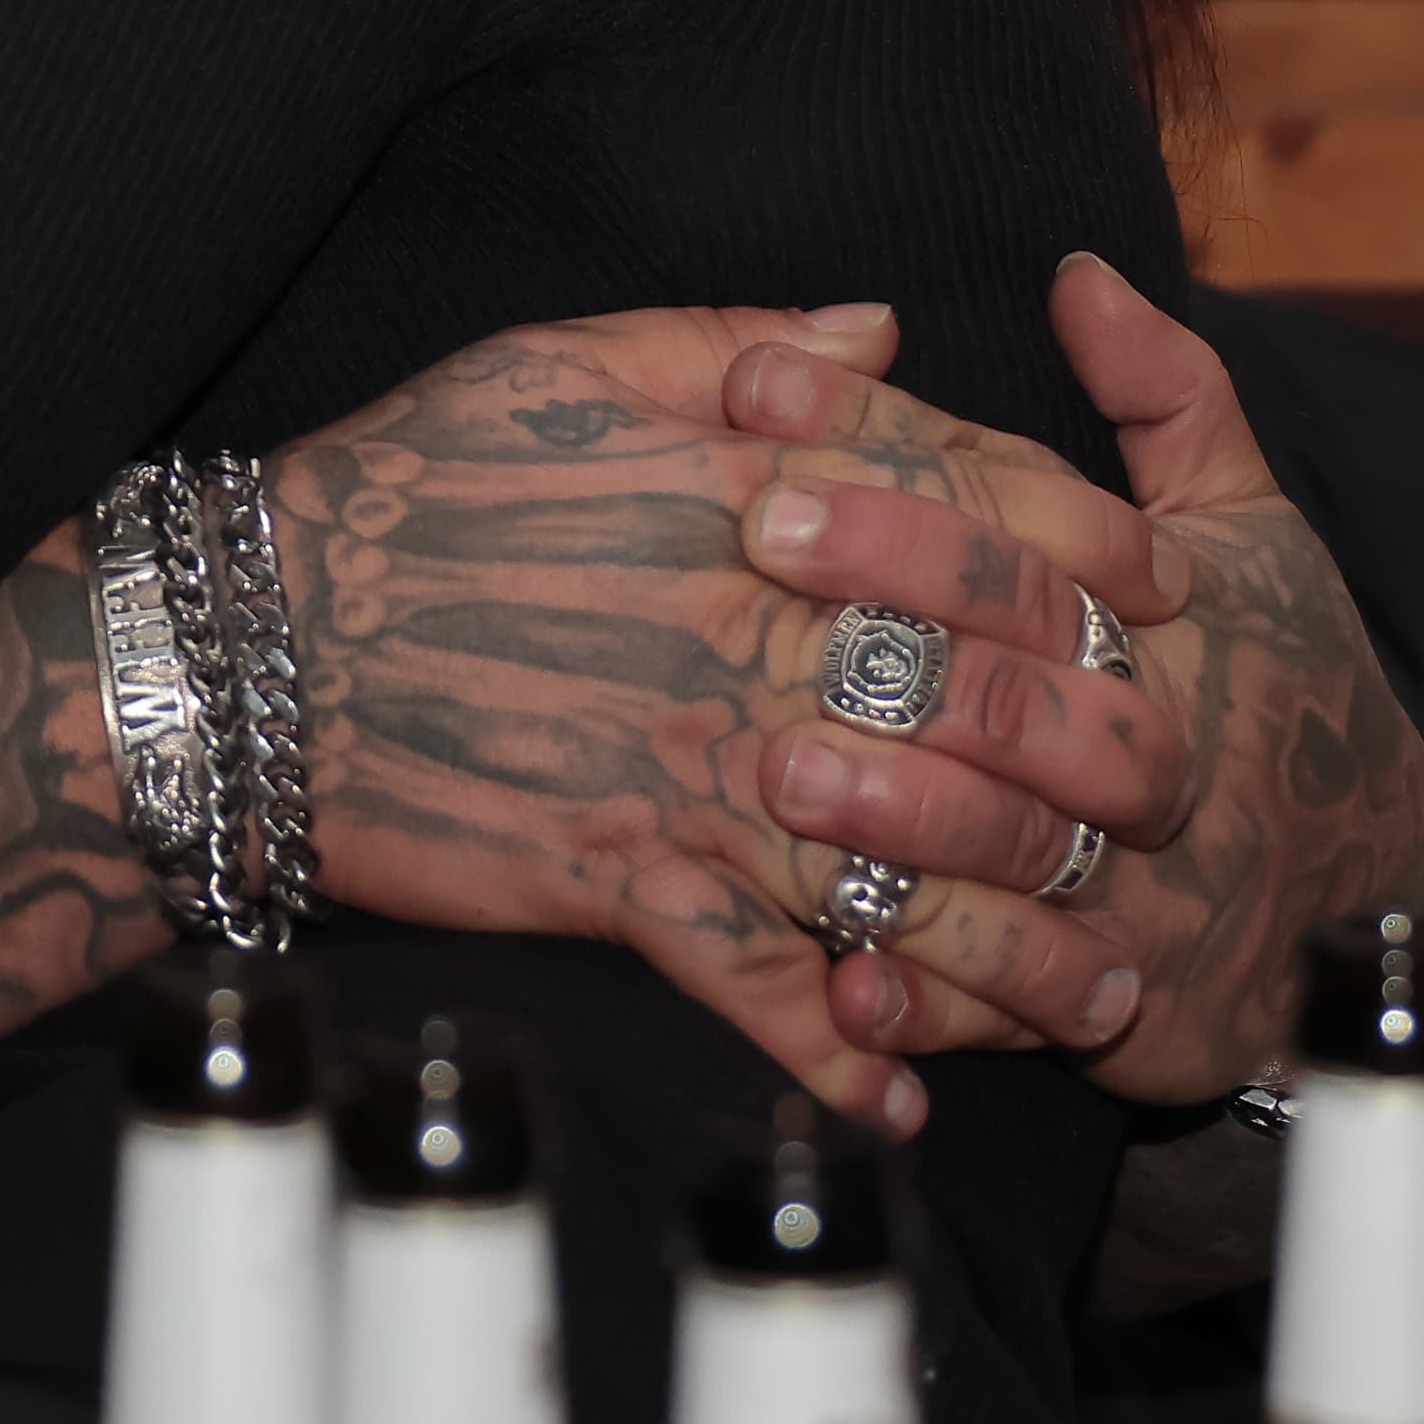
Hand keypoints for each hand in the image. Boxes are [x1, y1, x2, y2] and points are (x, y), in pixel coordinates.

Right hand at [275, 304, 1186, 1134]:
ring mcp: (688, 763)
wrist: (246, 648)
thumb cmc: (394, 485)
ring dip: (1009, 930)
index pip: (967, 506)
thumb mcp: (557, 361)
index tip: (1157, 583)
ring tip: (1098, 986)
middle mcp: (741, 627)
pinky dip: (834, 1046)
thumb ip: (735, 340)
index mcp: (739, 489)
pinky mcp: (621, 875)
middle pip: (976, 687)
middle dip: (1095, 743)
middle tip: (1177, 788)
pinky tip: (902, 1091)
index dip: (1082, 543)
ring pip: (899, 851)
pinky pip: (759, 980)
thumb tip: (883, 331)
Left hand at [747, 257, 1423, 1101]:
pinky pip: (1015, 1011)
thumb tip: (1081, 272)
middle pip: (1033, 680)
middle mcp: (1156, 745)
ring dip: (906, 818)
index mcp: (1168, 616)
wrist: (1376, 905)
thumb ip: (1171, 396)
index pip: (1020, 514)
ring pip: (1021, 852)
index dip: (888, 445)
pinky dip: (935, 1001)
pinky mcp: (1122, 1006)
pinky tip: (843, 986)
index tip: (758, 391)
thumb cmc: (1282, 686)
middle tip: (761, 552)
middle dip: (900, 617)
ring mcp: (1137, 884)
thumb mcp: (1249, 530)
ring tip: (786, 777)